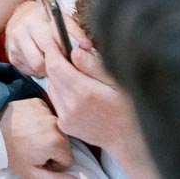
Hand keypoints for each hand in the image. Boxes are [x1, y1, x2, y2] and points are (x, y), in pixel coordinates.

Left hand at [0, 98, 74, 177]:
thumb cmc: (11, 152)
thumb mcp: (33, 172)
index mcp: (57, 141)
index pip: (68, 160)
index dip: (54, 164)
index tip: (39, 160)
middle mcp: (55, 122)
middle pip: (64, 144)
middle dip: (52, 149)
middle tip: (33, 149)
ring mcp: (47, 110)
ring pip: (56, 129)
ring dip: (47, 135)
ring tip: (29, 138)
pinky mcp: (38, 102)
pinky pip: (47, 116)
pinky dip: (40, 122)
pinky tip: (28, 126)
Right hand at [6, 0, 76, 78]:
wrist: (22, 16)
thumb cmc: (46, 19)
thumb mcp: (62, 18)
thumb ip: (75, 31)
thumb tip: (87, 45)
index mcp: (34, 21)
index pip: (50, 44)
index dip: (62, 53)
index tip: (70, 56)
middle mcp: (20, 32)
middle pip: (40, 60)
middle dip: (53, 63)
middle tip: (61, 60)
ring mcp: (13, 45)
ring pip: (35, 67)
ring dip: (46, 67)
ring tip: (51, 59)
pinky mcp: (11, 56)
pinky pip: (28, 71)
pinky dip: (37, 69)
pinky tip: (41, 59)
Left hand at [45, 41, 151, 176]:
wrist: (127, 137)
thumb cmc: (127, 106)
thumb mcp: (116, 80)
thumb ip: (93, 65)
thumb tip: (74, 51)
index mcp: (84, 92)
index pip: (55, 65)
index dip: (53, 50)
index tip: (56, 42)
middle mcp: (70, 106)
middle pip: (51, 74)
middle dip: (56, 61)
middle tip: (70, 55)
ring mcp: (66, 118)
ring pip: (52, 87)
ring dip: (59, 77)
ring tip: (78, 75)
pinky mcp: (65, 125)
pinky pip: (56, 100)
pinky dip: (62, 92)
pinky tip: (78, 92)